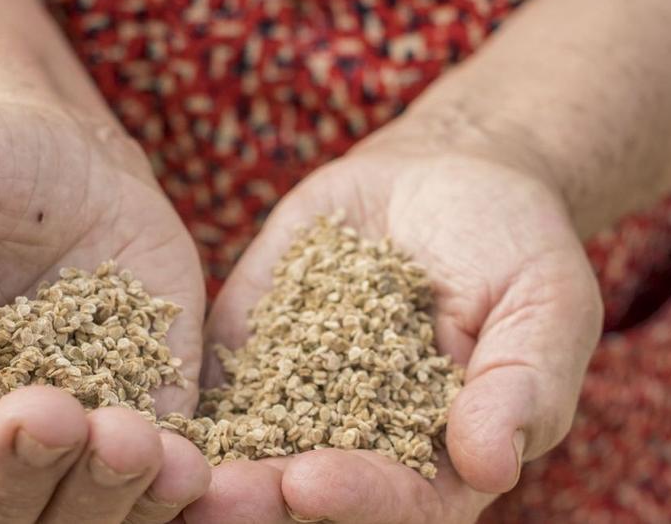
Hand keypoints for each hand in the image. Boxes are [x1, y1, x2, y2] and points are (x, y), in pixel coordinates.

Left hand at [190, 139, 602, 522]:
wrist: (444, 179)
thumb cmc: (514, 243)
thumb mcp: (545, 301)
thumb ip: (525, 384)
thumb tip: (492, 464)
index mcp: (443, 461)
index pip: (404, 503)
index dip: (359, 500)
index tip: (310, 482)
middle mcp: (365, 451)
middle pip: (310, 496)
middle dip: (261, 501)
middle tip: (215, 496)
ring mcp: (298, 408)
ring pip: (247, 453)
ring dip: (205, 468)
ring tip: (157, 462)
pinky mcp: (248, 363)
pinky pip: (206, 391)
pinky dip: (169, 405)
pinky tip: (125, 401)